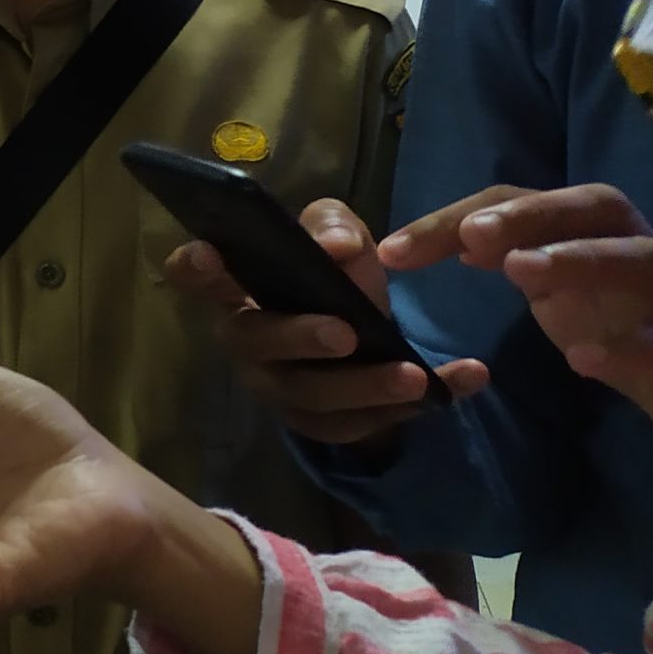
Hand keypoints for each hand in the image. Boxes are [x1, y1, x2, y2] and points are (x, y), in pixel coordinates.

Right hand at [165, 198, 487, 445]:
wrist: (366, 342)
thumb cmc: (335, 278)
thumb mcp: (337, 238)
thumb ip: (334, 228)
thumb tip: (338, 248)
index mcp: (237, 289)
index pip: (194, 276)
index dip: (193, 267)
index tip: (209, 254)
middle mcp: (247, 342)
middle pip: (255, 343)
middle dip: (298, 338)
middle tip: (346, 333)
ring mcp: (280, 389)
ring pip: (310, 397)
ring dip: (362, 387)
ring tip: (413, 377)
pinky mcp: (322, 425)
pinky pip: (360, 425)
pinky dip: (415, 407)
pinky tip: (460, 383)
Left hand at [396, 184, 652, 466]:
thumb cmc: (626, 327)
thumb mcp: (559, 289)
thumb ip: (515, 255)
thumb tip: (456, 234)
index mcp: (594, 228)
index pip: (519, 203)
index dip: (454, 219)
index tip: (390, 250)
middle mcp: (638, 246)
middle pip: (592, 206)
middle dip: (530, 214)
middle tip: (472, 233)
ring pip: (641, 259)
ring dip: (579, 259)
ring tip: (520, 271)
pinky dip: (630, 348)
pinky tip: (582, 360)